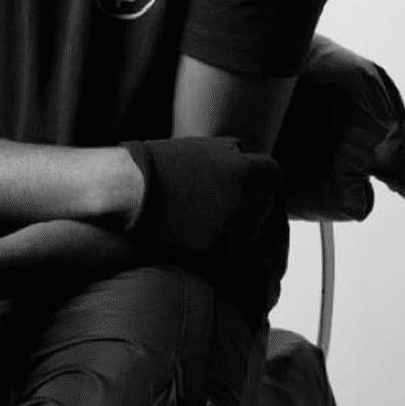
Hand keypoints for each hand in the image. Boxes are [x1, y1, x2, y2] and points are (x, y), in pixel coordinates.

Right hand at [120, 138, 282, 267]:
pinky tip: (199, 240)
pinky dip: (221, 251)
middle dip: (248, 208)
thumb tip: (254, 167)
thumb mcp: (209, 147)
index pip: (274, 180)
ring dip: (236, 232)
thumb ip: (239, 158)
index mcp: (257, 172)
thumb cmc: (164, 164)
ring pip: (252, 236)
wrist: (130, 191)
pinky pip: (233, 257)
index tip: (240, 188)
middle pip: (265, 210)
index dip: (257, 183)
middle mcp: (255, 203)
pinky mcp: (222, 257)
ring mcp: (240, 233)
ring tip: (205, 224)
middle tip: (218, 208)